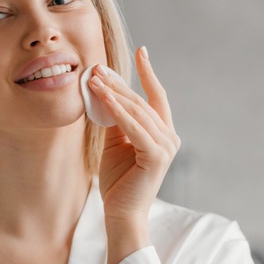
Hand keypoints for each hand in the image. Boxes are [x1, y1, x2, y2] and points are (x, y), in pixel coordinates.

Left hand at [87, 46, 180, 263]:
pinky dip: (117, 110)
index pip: (156, 96)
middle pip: (142, 101)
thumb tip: (102, 91)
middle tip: (97, 68)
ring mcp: (165, 146)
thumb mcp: (114, 142)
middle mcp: (169, 137)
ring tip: (94, 79)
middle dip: (119, 82)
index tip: (142, 51)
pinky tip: (102, 97)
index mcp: (162, 132)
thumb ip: (114, 119)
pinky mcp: (156, 156)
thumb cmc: (118, 179)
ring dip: (114, 93)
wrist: (121, 212)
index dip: (149, 73)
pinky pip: (133, 126)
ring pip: (137, 111)